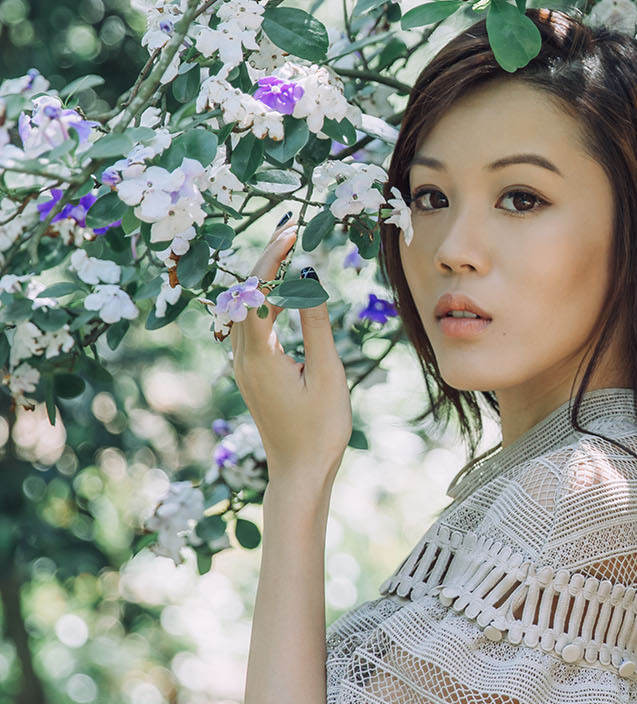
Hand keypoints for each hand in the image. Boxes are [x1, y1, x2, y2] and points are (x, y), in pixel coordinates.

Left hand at [230, 222, 351, 489]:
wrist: (299, 472)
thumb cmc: (320, 429)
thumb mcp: (326, 373)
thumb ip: (316, 324)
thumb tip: (308, 280)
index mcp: (259, 357)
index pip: (259, 293)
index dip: (273, 259)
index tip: (292, 233)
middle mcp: (243, 358)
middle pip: (246, 295)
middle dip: (267, 260)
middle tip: (290, 231)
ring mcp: (244, 366)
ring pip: (247, 310)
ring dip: (266, 279)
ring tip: (288, 251)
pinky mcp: (252, 373)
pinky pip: (252, 326)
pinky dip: (267, 302)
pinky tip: (285, 293)